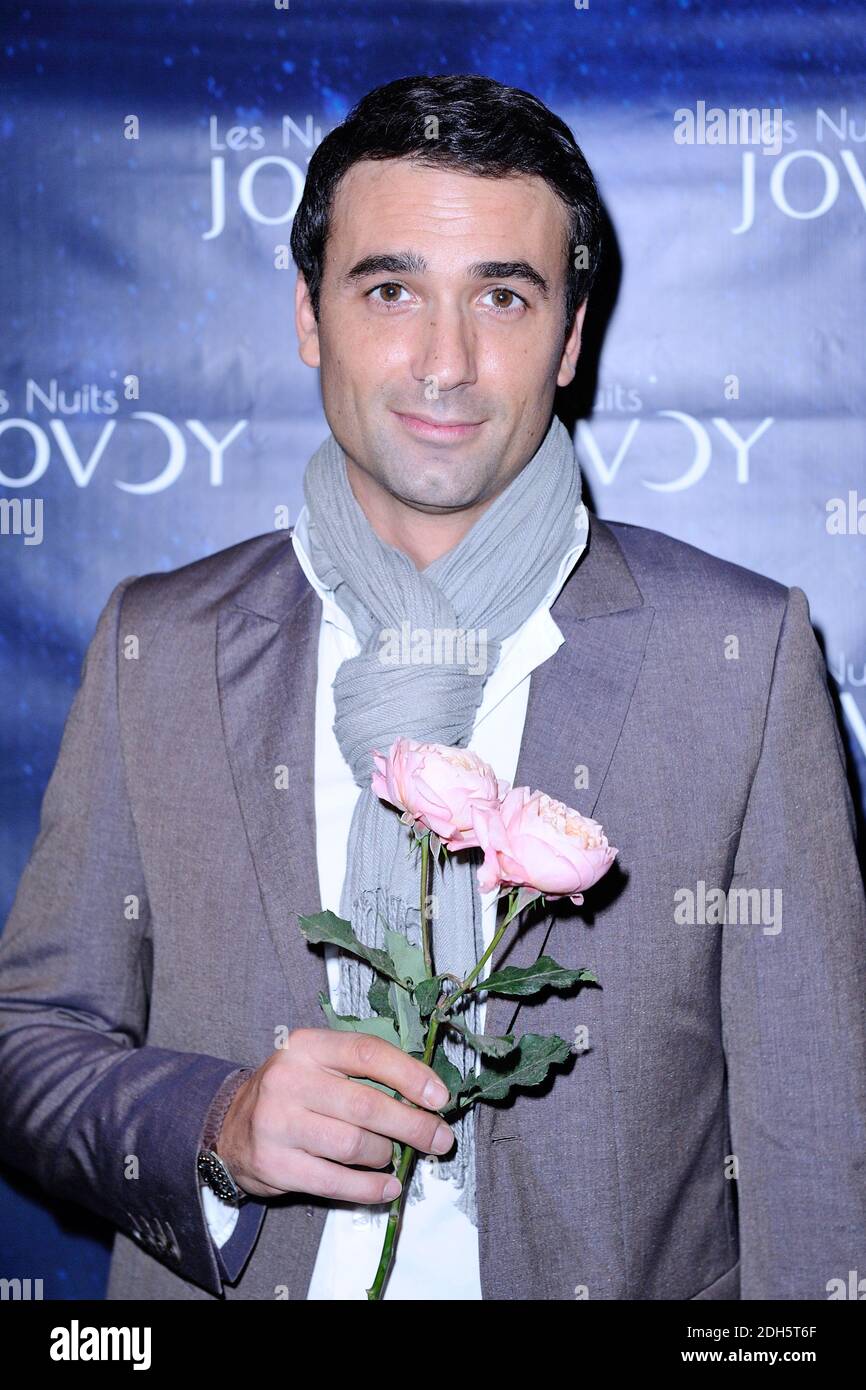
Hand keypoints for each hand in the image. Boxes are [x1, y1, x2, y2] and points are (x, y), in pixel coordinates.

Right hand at [216, 1029, 454, 1202]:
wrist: (232, 1128)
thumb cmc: (293, 1093)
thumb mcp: (319, 1064)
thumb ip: (363, 1072)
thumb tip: (426, 1095)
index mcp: (307, 1046)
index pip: (367, 1053)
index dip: (410, 1075)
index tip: (439, 1097)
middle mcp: (289, 1080)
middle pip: (366, 1105)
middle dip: (413, 1125)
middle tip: (440, 1138)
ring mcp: (278, 1123)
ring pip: (354, 1145)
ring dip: (386, 1155)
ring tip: (393, 1155)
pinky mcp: (275, 1164)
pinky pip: (335, 1182)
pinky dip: (369, 1188)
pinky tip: (387, 1186)